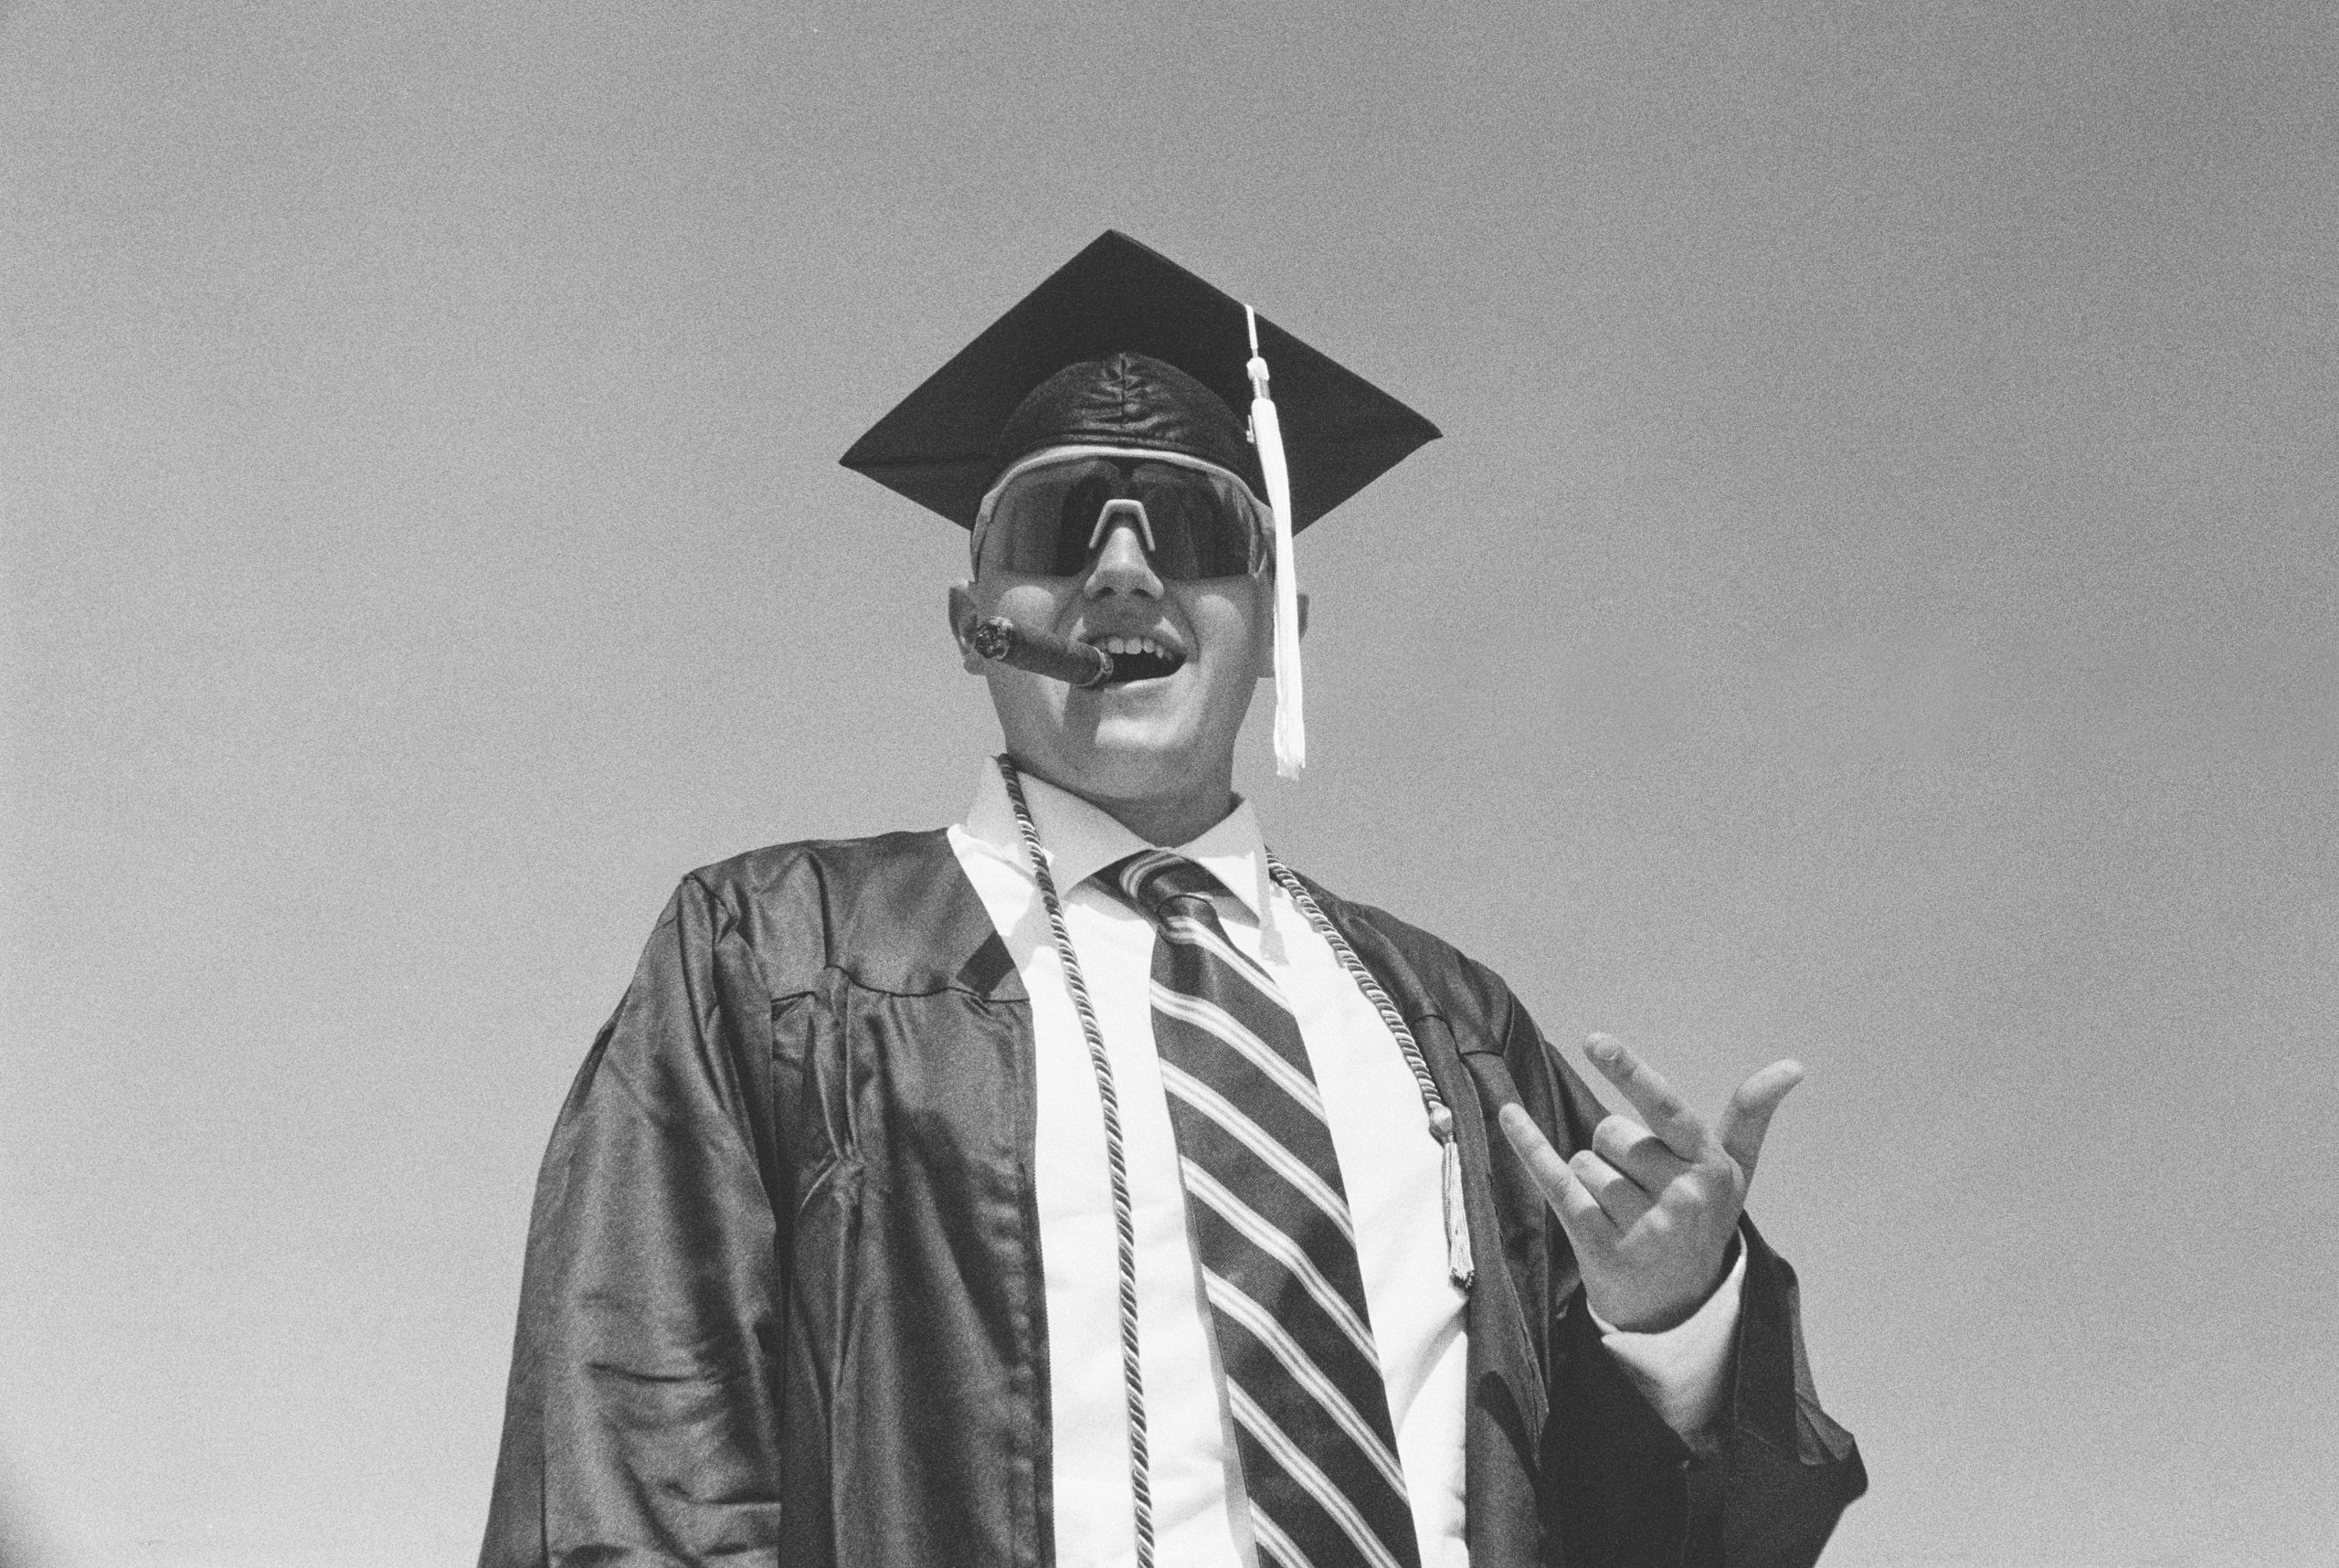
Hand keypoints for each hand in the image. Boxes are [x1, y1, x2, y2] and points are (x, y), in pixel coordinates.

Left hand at [1498, 1033, 1801, 1332]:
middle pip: (1610, 1132)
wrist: (1679, 1308)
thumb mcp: (1732, 1175)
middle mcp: (1682, 1196)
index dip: (1629, 1073)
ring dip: (1591, 1180)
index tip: (1594, 1042)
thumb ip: (1752, 1117)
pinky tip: (1509, 1115)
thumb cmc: (1701, 1222)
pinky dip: (1531, 1148)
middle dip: (1615, 1151)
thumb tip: (1793, 1065)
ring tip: (1621, 1214)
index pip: (1664, 1109)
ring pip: (1584, 1161)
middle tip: (1639, 1190)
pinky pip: (1557, 1183)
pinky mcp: (1603, 1248)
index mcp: (1710, 1168)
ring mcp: (1644, 1226)